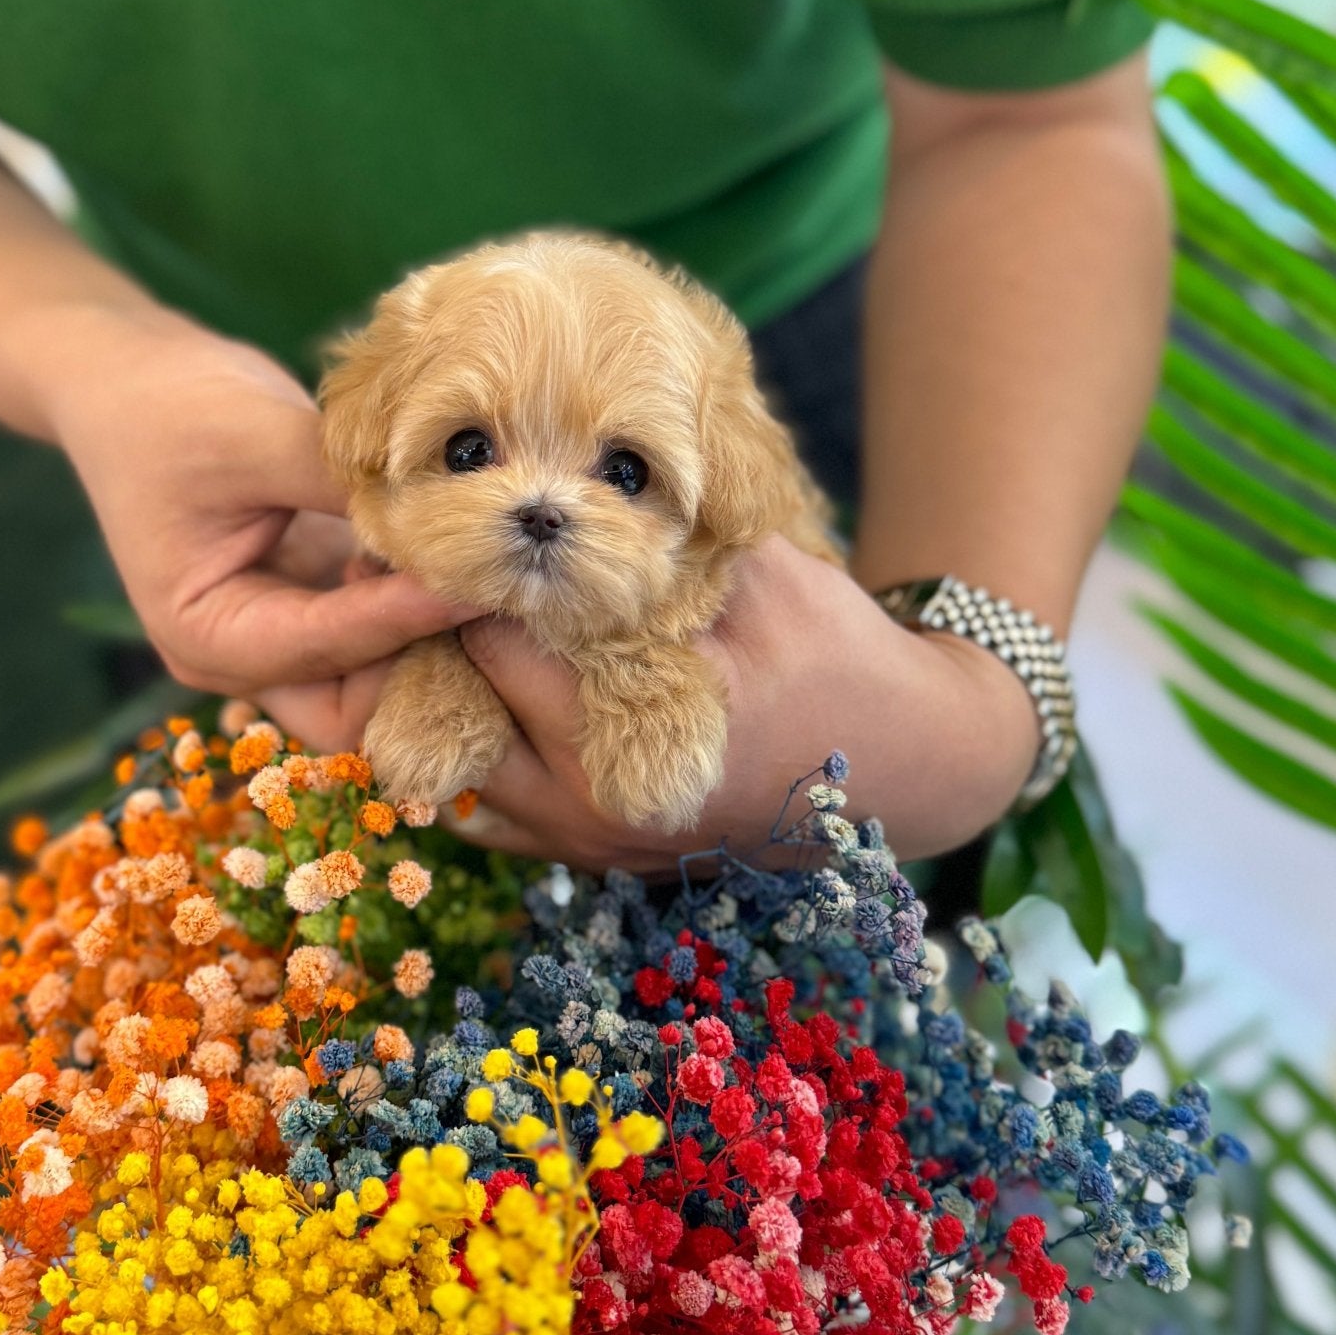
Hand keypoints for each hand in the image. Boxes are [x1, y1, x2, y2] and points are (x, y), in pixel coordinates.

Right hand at [43, 305, 475, 733]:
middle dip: (421, 666)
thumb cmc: (172, 406)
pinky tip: (463, 559)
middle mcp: (243, 656)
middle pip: (352, 708)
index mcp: (204, 635)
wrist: (132, 380)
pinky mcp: (316, 603)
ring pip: (376, 681)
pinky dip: (423, 607)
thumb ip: (345, 483)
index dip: (407, 618)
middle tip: (490, 599)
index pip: (326, 647)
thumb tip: (450, 510)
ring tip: (487, 579)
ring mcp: (282, 636)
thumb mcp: (254, 437)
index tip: (479, 583)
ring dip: (431, 642)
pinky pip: (382, 633)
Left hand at [449, 535, 1041, 869]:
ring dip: (446, 694)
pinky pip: (491, 806)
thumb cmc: (839, 657)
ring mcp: (587, 846)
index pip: (494, 645)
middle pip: (454, 710)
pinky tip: (484, 685)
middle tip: (426, 559)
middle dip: (438, 632)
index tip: (446, 516)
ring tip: (441, 623)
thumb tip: (563, 479)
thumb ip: (663, 537)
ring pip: (459, 767)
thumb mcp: (761, 577)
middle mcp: (590, 813)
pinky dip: (477, 745)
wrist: (909, 762)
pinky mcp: (592, 855)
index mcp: (627, 747)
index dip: (467, 573)